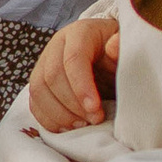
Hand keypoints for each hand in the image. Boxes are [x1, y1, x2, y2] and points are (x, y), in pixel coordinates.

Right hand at [27, 13, 119, 129]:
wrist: (109, 57)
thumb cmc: (119, 55)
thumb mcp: (127, 49)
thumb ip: (122, 48)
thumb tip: (114, 46)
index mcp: (79, 32)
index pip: (73, 58)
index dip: (81, 86)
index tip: (96, 109)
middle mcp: (56, 45)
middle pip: (52, 76)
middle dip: (72, 104)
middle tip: (94, 120)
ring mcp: (43, 63)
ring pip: (38, 90)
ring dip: (59, 114)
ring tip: (82, 125)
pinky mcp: (39, 82)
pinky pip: (34, 102)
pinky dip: (48, 119)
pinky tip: (67, 128)